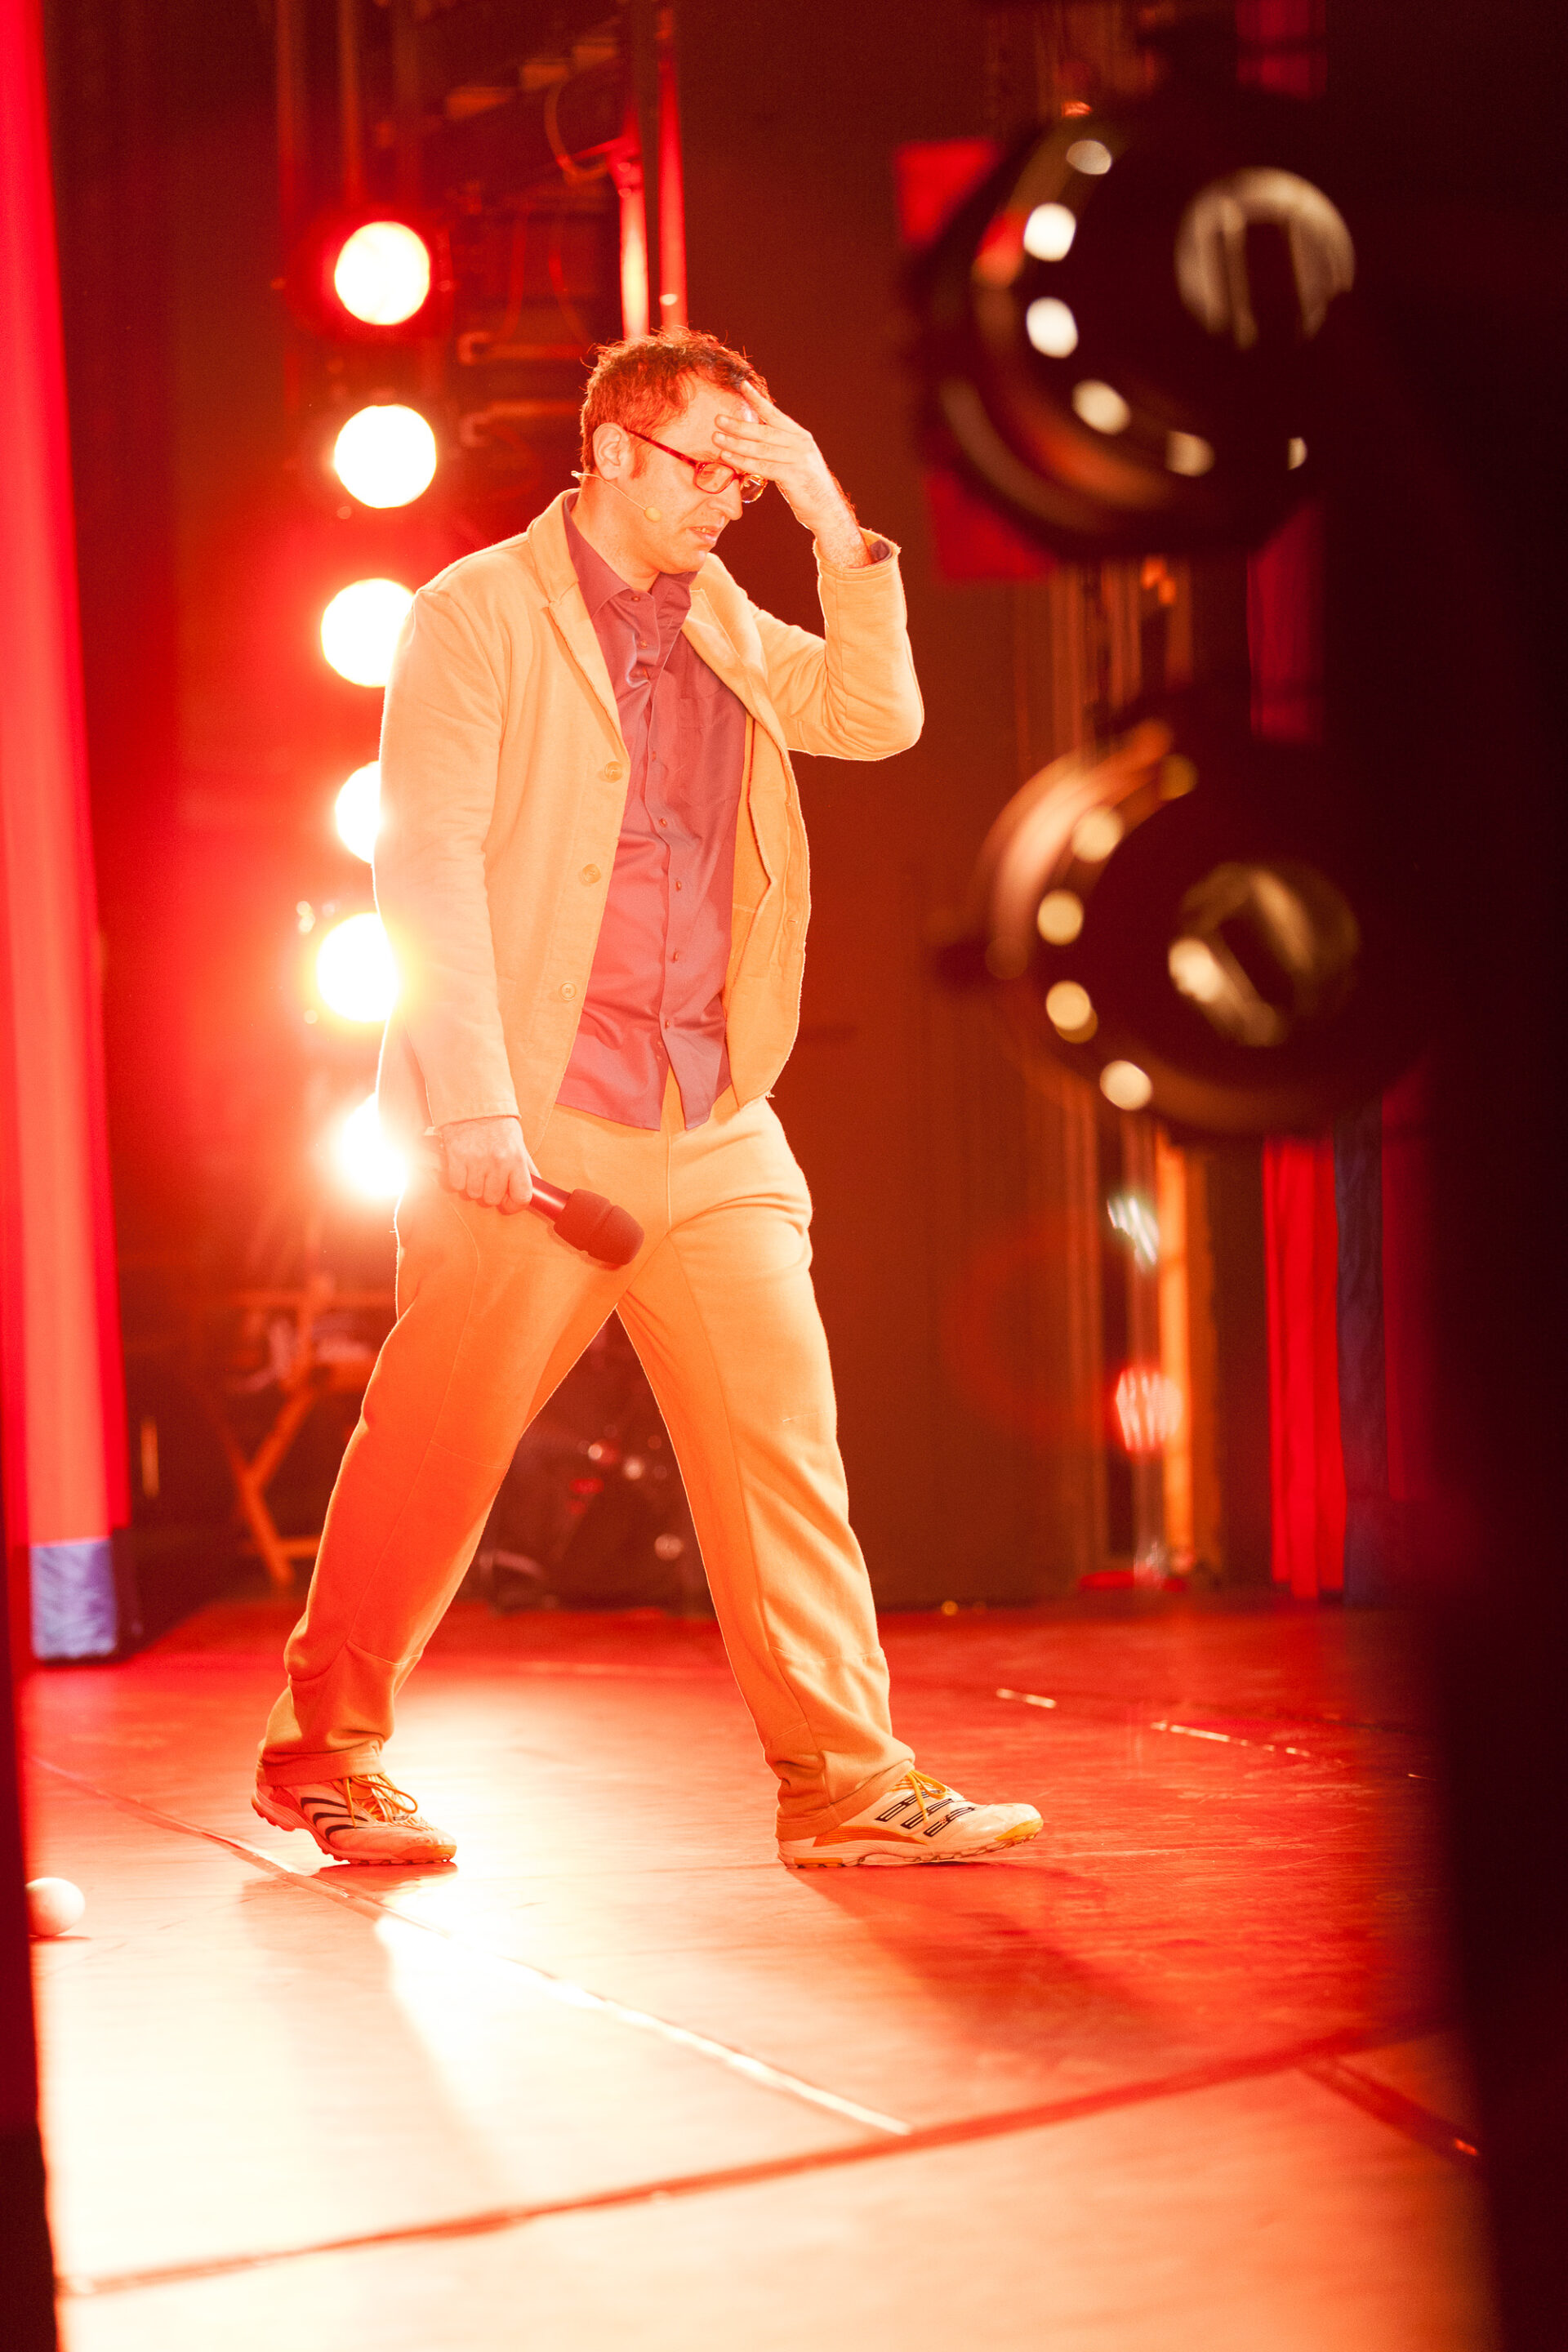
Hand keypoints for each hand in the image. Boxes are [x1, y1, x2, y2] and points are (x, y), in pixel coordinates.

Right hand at [438, 1114, 537, 1212]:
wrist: (473, 1103)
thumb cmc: (498, 1124)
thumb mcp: (518, 1143)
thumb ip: (526, 1168)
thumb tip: (538, 1189)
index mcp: (516, 1159)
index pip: (522, 1196)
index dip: (514, 1205)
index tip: (508, 1202)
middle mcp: (497, 1162)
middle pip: (492, 1199)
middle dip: (489, 1192)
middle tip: (488, 1178)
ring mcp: (475, 1160)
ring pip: (473, 1194)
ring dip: (472, 1186)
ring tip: (475, 1168)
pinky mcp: (456, 1157)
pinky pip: (456, 1185)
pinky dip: (457, 1179)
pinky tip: (462, 1166)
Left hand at [712, 388, 867, 565]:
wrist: (826, 510)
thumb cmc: (805, 487)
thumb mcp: (795, 462)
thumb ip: (779, 449)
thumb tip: (753, 441)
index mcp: (800, 436)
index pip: (775, 414)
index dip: (758, 400)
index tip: (742, 386)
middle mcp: (800, 444)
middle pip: (764, 431)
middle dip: (739, 425)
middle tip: (718, 420)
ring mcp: (798, 459)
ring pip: (760, 449)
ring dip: (736, 443)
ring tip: (717, 438)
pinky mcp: (793, 476)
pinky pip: (762, 466)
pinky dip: (743, 461)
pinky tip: (729, 457)